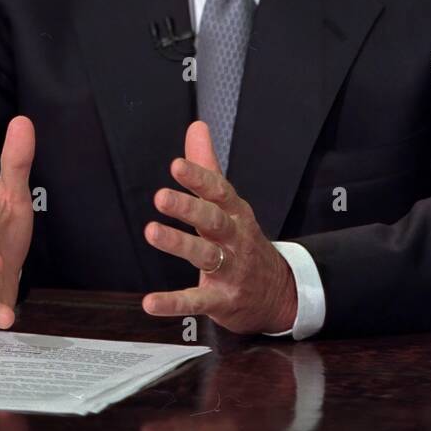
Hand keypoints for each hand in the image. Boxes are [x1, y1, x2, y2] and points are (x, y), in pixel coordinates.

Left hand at [142, 120, 297, 333]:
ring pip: (205, 256)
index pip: (219, 191)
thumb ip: (208, 167)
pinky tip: (151, 302)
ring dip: (179, 244)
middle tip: (161, 196)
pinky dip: (174, 303)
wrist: (279, 293)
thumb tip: (196, 128)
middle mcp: (234, 239)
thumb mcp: (230, 204)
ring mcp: (230, 270)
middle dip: (188, 208)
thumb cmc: (244, 242)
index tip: (177, 166)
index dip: (199, 177)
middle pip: (213, 220)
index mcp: (235, 213)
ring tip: (152, 232)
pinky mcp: (222, 300)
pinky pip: (197, 300)